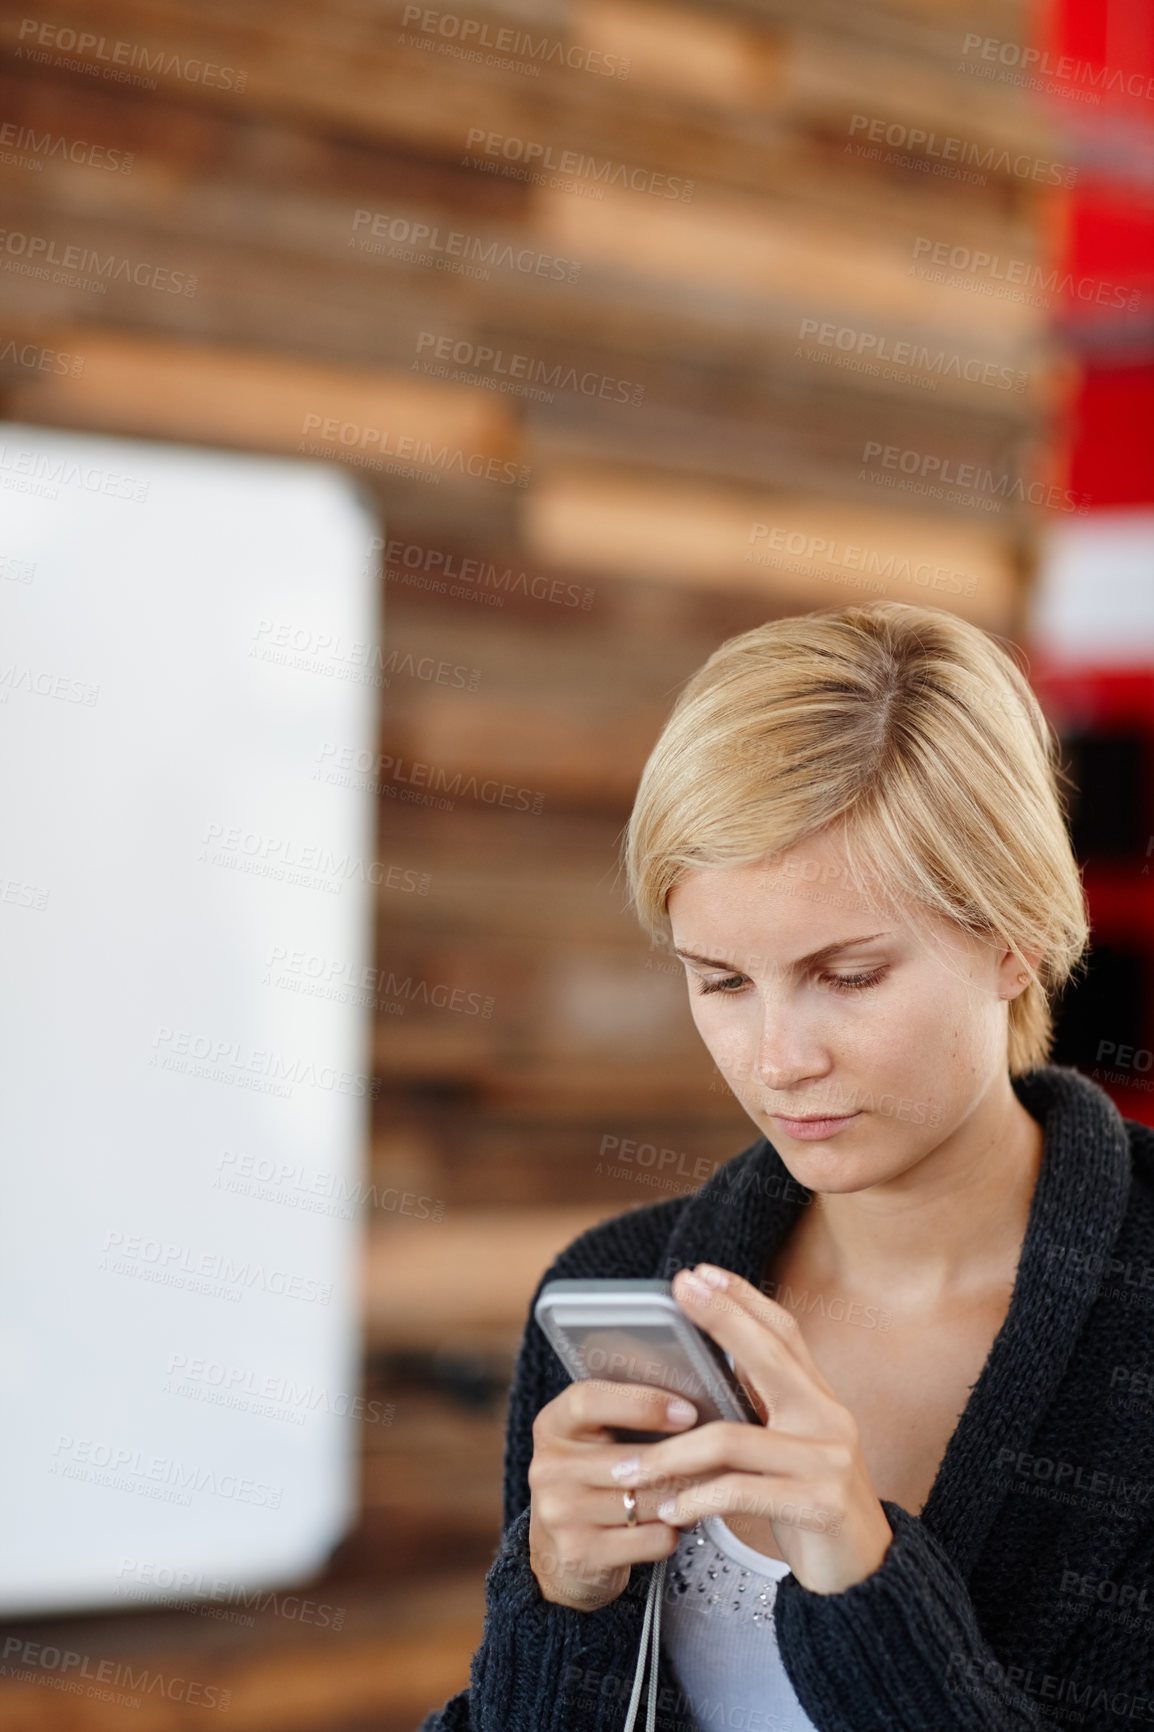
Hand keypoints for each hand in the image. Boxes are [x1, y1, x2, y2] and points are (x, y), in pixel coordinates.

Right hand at [527, 1378, 698, 1610]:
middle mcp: (547, 1467)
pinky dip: (672, 1533)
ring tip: (701, 1491)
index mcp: (552, 1425)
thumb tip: (694, 1409)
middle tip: (718, 1459)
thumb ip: (628, 1418)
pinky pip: (652, 1538)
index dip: (642, 1404)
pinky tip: (673, 1526)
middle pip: (630, 1459)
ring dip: (683, 1499)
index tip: (688, 1413)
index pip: (589, 1401)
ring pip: (647, 1500)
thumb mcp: (593, 1441)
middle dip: (681, 1462)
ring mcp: (559, 1513)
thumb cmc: (594, 1482)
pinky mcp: (579, 1553)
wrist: (560, 1554)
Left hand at [610, 1264, 893, 1595]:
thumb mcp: (790, 1448)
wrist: (864, 1574)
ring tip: (627, 1468)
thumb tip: (703, 1370)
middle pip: (769, 1356)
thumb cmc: (810, 1505)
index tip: (703, 1271)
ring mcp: (828, 1460)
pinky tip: (669, 1509)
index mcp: (819, 1399)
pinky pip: (741, 1492)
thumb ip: (760, 1410)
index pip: (784, 1332)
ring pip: (732, 1439)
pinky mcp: (819, 1504)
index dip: (744, 1298)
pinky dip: (697, 1499)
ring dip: (670, 1454)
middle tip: (678, 1290)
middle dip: (721, 1319)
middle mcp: (829, 1418)